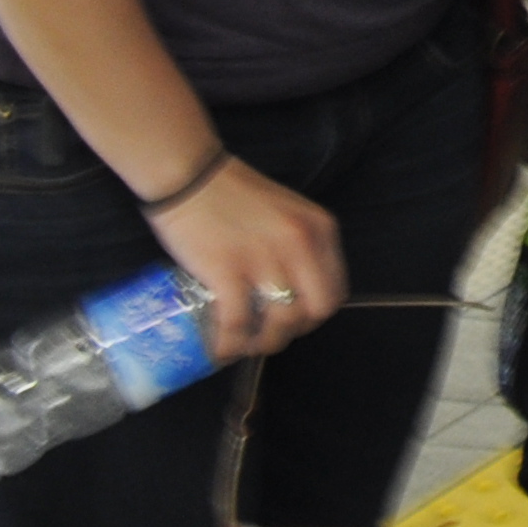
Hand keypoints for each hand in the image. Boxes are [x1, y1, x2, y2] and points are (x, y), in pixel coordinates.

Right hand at [147, 158, 346, 362]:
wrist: (192, 176)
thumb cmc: (234, 194)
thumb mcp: (286, 213)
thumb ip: (297, 243)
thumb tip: (292, 285)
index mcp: (320, 229)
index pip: (335, 288)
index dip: (315, 314)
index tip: (294, 321)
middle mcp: (302, 244)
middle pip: (317, 310)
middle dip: (294, 331)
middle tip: (269, 335)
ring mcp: (267, 258)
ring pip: (281, 322)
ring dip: (262, 343)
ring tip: (244, 345)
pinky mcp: (228, 270)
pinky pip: (237, 323)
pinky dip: (229, 344)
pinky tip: (219, 350)